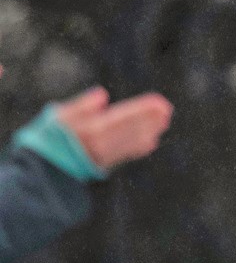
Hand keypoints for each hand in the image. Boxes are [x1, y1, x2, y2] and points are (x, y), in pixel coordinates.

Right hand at [54, 88, 171, 170]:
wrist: (42, 168)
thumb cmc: (49, 137)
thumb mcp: (59, 117)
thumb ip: (81, 106)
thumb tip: (102, 95)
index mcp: (89, 129)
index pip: (122, 116)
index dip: (142, 109)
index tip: (159, 102)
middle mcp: (99, 144)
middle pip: (131, 129)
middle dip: (150, 119)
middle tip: (167, 110)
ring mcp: (103, 156)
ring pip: (130, 142)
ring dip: (149, 131)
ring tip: (163, 121)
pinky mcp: (102, 166)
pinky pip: (124, 155)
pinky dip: (138, 148)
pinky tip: (151, 141)